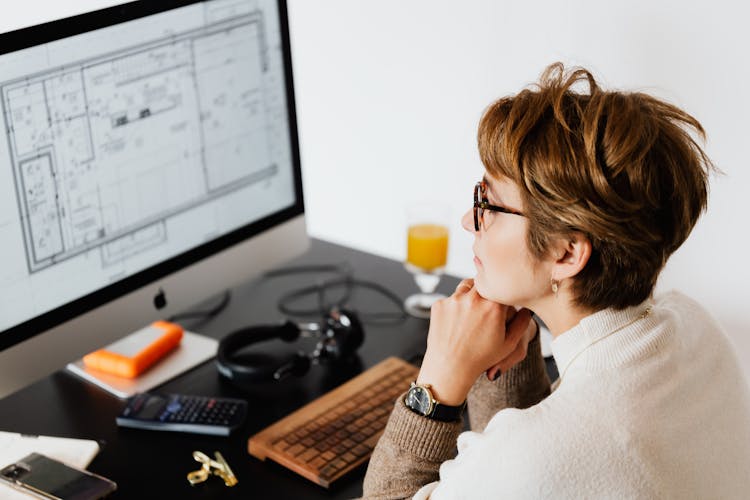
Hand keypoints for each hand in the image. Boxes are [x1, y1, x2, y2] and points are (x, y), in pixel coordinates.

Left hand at [416, 279, 533, 405]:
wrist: (450, 368)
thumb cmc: (481, 358)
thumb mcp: (509, 344)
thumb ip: (522, 323)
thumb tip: (527, 307)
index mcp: (494, 306)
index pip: (501, 287)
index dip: (502, 294)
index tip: (501, 303)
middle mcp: (473, 299)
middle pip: (483, 282)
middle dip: (487, 290)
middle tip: (486, 306)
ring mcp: (454, 301)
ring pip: (466, 286)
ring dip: (471, 294)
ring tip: (473, 313)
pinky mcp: (439, 305)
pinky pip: (450, 298)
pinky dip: (455, 306)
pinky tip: (457, 322)